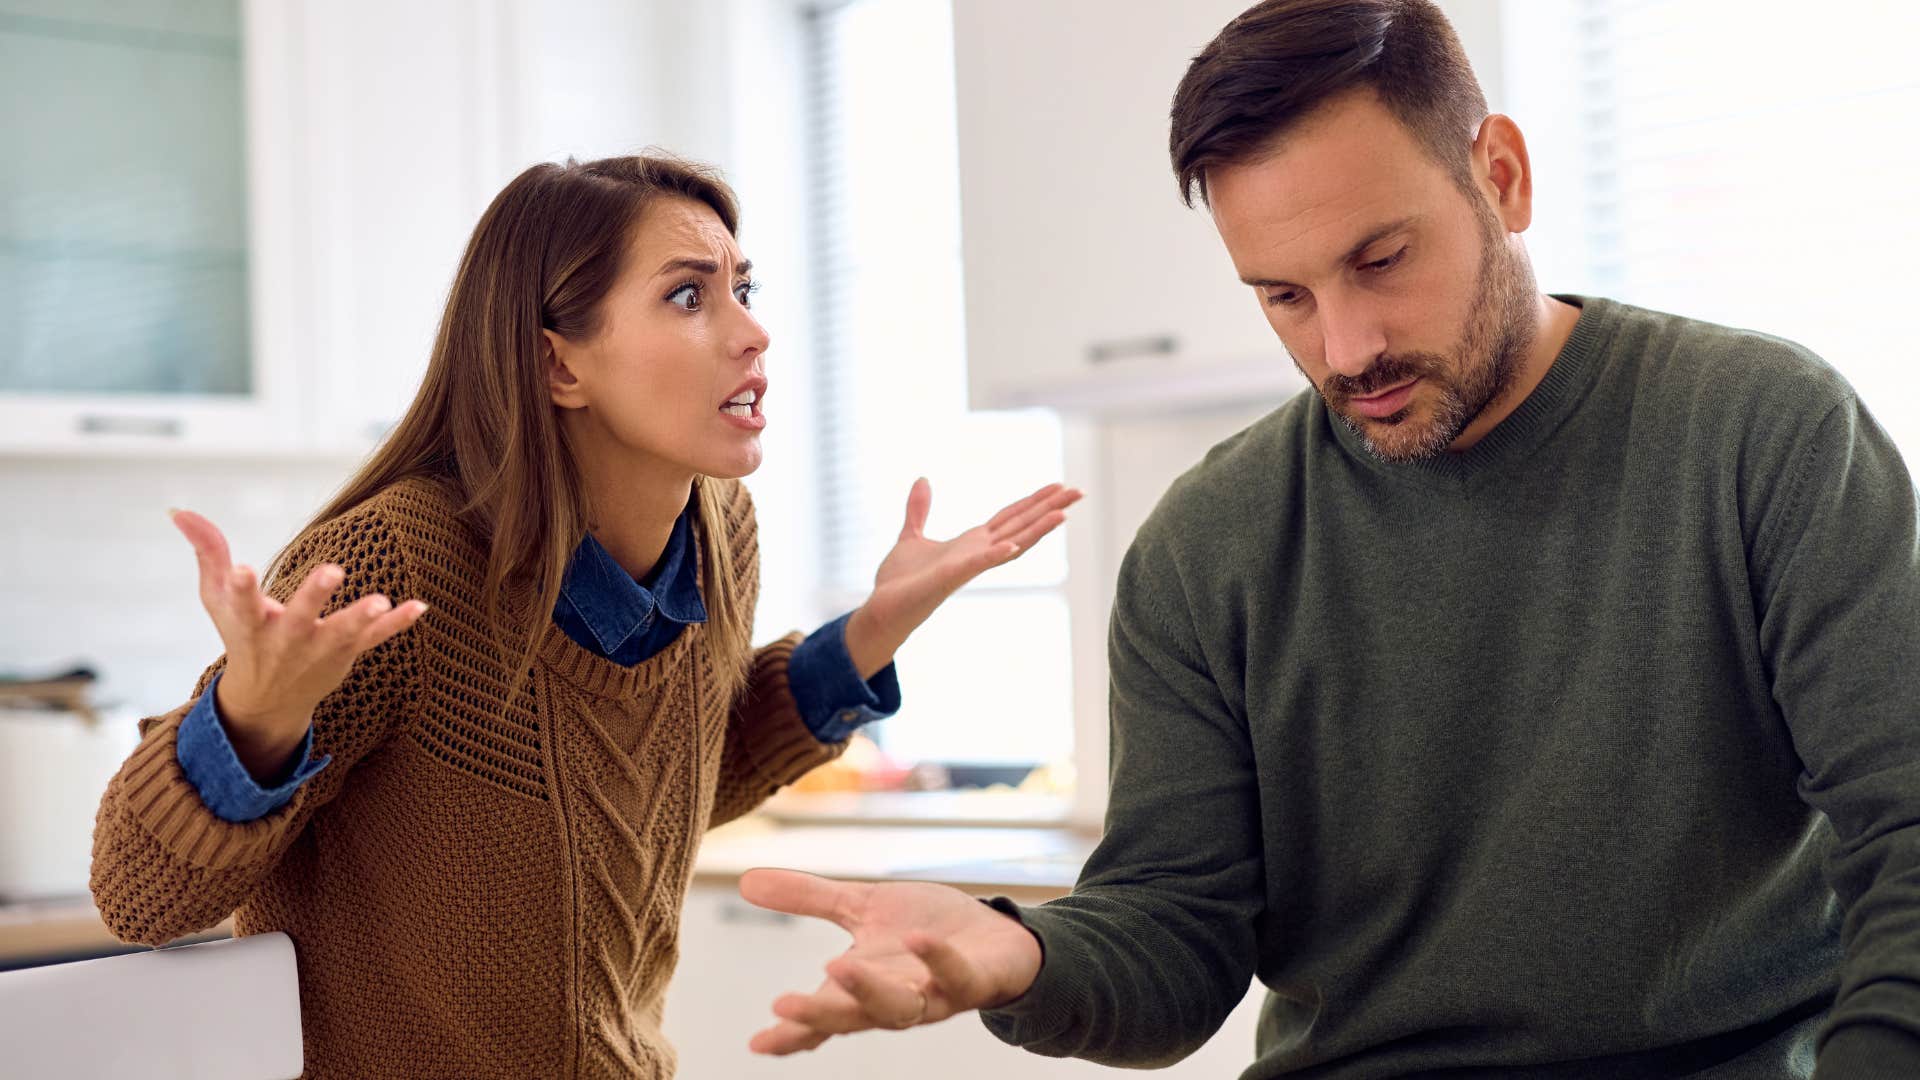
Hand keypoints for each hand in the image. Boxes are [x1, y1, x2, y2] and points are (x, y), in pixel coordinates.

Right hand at [170, 509, 427, 779]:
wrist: (268, 700)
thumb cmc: (241, 636)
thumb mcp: (216, 599)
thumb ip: (207, 552)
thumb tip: (178, 509)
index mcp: (250, 625)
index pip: (241, 605)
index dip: (241, 588)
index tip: (242, 569)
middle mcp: (285, 640)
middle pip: (300, 618)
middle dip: (315, 596)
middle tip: (333, 571)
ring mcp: (319, 649)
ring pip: (343, 634)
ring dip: (362, 618)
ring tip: (381, 601)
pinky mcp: (346, 654)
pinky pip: (375, 640)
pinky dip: (397, 625)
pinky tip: (420, 607)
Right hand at [738, 868, 1043, 1054]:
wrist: (998, 936)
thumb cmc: (926, 930)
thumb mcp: (862, 907)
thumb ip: (809, 899)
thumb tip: (746, 880)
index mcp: (864, 989)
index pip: (823, 1018)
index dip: (791, 1033)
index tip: (756, 1042)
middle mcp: (897, 1000)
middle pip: (854, 1018)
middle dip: (819, 1015)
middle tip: (783, 1005)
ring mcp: (937, 995)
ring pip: (900, 1007)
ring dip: (869, 992)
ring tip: (836, 967)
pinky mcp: (975, 980)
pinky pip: (956, 977)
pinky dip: (936, 960)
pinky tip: (914, 940)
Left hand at [845, 480, 1082, 677]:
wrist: (882, 610)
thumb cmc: (900, 581)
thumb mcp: (911, 535)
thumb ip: (919, 509)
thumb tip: (922, 480)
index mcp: (970, 543)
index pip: (1010, 517)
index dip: (1034, 501)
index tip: (1059, 486)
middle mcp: (977, 553)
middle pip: (1021, 526)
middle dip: (1049, 509)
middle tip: (1079, 491)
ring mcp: (967, 566)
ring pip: (1011, 544)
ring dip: (1037, 530)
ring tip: (1064, 514)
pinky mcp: (950, 577)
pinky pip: (977, 564)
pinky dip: (995, 555)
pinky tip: (1012, 545)